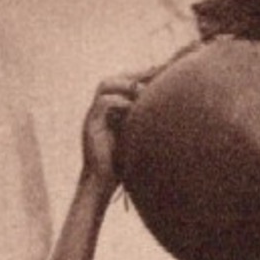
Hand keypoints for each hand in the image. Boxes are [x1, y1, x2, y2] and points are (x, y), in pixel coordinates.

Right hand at [82, 72, 154, 187]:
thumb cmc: (122, 167)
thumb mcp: (137, 139)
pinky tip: (134, 108)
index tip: (161, 72)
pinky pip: (102, 104)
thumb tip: (169, 111)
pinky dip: (119, 102)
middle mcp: (99, 111)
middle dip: (134, 75)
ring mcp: (93, 117)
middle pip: (113, 79)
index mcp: (109, 112)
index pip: (122, 83)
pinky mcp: (90, 127)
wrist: (101, 187)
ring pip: (105, 86)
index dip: (140, 76)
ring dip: (125, 85)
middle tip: (154, 74)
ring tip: (143, 91)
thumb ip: (145, 123)